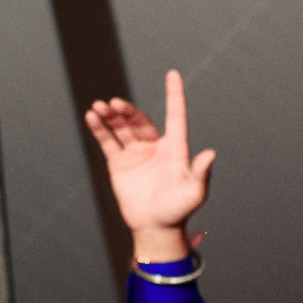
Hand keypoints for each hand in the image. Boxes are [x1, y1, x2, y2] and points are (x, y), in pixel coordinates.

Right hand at [82, 70, 214, 258]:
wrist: (156, 228)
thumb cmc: (179, 211)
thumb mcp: (194, 192)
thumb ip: (201, 173)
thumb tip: (211, 153)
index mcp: (175, 149)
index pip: (176, 117)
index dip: (175, 95)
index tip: (173, 74)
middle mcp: (155, 147)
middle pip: (139, 120)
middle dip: (126, 110)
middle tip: (112, 103)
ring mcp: (136, 153)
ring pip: (122, 127)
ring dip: (110, 115)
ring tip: (98, 107)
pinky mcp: (119, 162)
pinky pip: (108, 140)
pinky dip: (99, 128)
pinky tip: (92, 116)